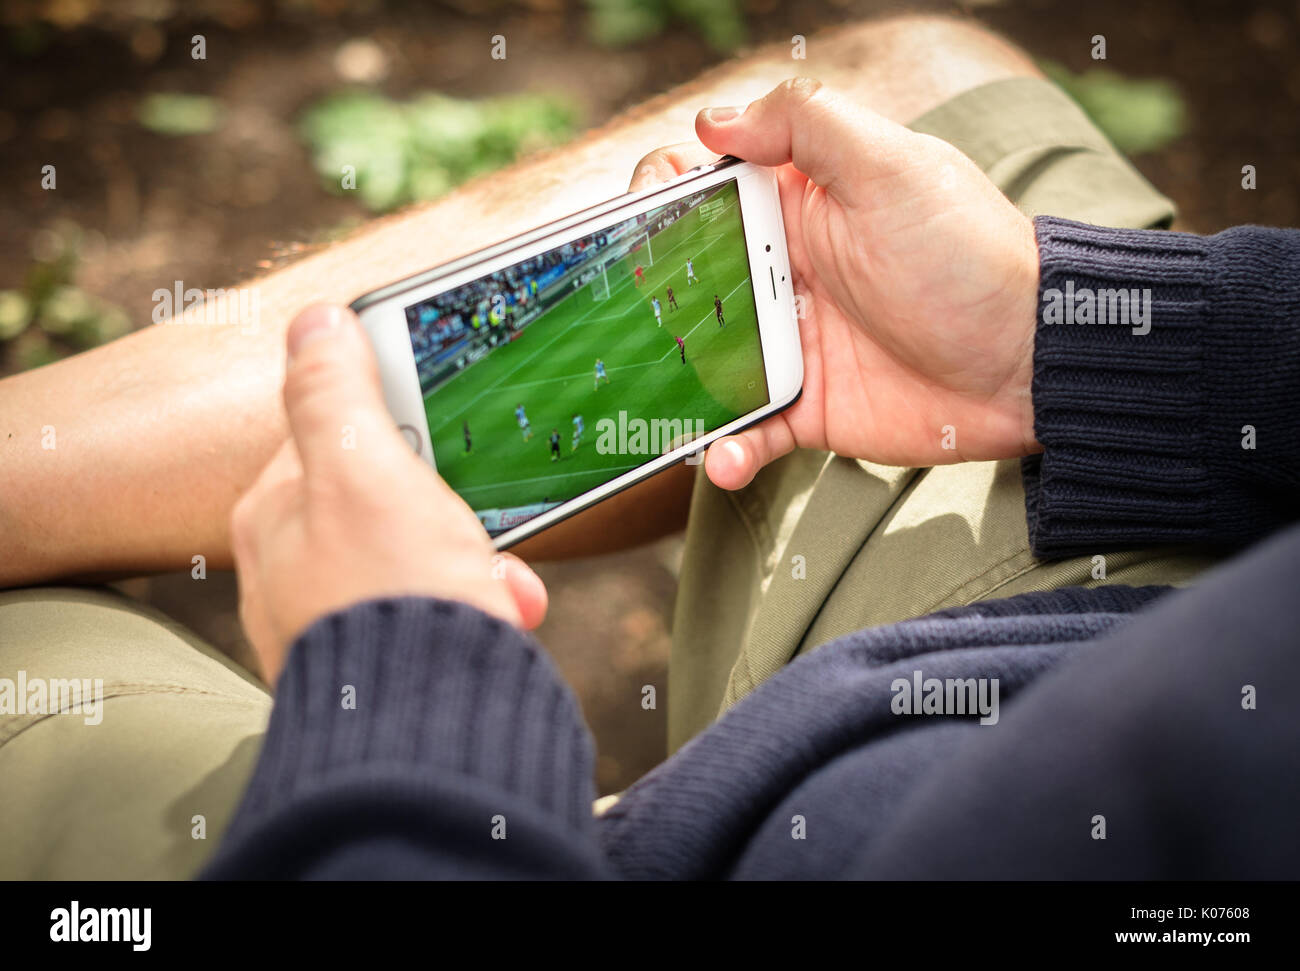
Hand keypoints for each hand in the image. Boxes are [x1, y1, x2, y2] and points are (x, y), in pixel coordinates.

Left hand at [231, 304, 547, 683]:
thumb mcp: (365, 471)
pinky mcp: (381, 666)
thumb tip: (313, 320)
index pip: (333, 433)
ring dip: (474, 558)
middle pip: (387, 498)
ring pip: (421, 557)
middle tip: (476, 518)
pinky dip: (476, 606)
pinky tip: (500, 615)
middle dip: (449, 505)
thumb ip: (334, 391)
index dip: (397, 424)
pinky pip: (436, 611)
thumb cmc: (392, 597)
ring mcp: (336, 624)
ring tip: (496, 581)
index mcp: (274, 517)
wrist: (428, 733)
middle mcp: (293, 572)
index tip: (442, 429)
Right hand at [630, 78, 1040, 489]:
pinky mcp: (807, 408)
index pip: (702, 185)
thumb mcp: (892, 166)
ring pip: (701, 361)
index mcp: (795, 206)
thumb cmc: (967, 255)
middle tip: (625, 322)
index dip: (658, 193)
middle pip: (682, 277)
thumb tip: (712, 120)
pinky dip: (728, 448)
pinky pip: (749, 429)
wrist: (1029, 361)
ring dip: (670, 385)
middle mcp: (782, 271)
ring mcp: (791, 343)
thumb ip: (805, 125)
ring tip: (658, 406)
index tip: (639, 217)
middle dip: (642, 297)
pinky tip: (724, 457)